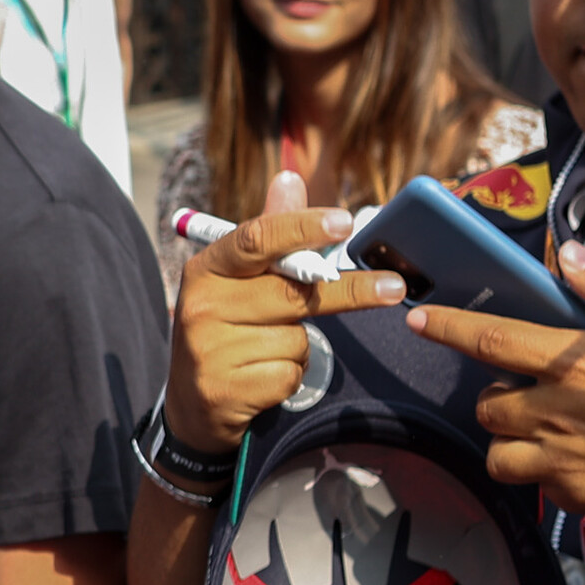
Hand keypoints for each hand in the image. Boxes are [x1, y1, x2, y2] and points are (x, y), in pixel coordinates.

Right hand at [161, 170, 402, 456]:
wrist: (190, 405)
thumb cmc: (226, 329)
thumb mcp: (238, 280)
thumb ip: (269, 235)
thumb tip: (290, 179)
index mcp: (207, 269)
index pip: (257, 238)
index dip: (303, 228)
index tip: (344, 222)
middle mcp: (202, 305)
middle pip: (294, 292)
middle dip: (350, 292)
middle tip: (394, 288)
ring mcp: (209, 349)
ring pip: (296, 339)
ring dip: (300, 348)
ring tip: (268, 352)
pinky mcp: (223, 389)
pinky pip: (289, 374)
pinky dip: (290, 377)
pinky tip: (264, 379)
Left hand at [409, 245, 584, 520]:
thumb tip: (567, 256)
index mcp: (577, 360)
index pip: (492, 339)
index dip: (448, 327)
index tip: (416, 318)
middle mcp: (560, 410)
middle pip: (487, 406)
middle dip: (497, 399)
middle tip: (532, 393)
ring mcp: (566, 458)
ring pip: (499, 454)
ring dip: (511, 442)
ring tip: (546, 433)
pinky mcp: (579, 496)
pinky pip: (537, 486)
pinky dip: (546, 474)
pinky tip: (582, 461)